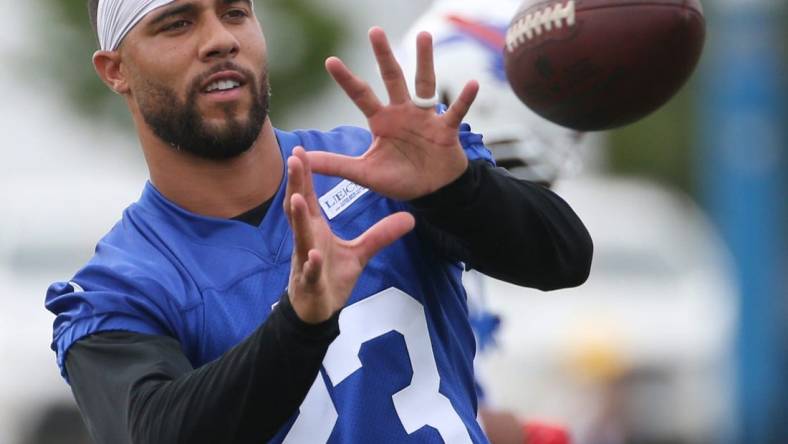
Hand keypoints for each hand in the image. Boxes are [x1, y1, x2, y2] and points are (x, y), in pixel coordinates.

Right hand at [284, 147, 414, 322]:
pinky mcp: (311, 282)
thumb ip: (380, 234)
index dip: (305, 175)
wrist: (318, 310)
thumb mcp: (360, 253)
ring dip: (298, 219)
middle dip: (296, 185)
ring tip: (296, 199)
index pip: (308, 197)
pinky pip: (311, 271)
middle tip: (294, 159)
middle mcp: (306, 240)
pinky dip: (311, 263)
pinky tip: (314, 254)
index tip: (301, 151)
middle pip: (298, 208)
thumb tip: (409, 219)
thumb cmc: (331, 276)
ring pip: (300, 237)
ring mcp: (306, 261)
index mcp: (314, 229)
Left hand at [306, 27, 479, 200]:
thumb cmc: (400, 179)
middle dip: (384, 55)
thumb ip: (337, 165)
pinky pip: (456, 111)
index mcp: (381, 121)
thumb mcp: (365, 174)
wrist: (432, 191)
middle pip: (392, 78)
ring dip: (425, 62)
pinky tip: (472, 84)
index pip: (361, 95)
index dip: (346, 79)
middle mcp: (402, 112)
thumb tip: (304, 159)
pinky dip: (464, 99)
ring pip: (425, 84)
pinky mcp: (446, 129)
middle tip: (375, 31)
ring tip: (424, 37)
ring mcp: (425, 117)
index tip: (330, 61)